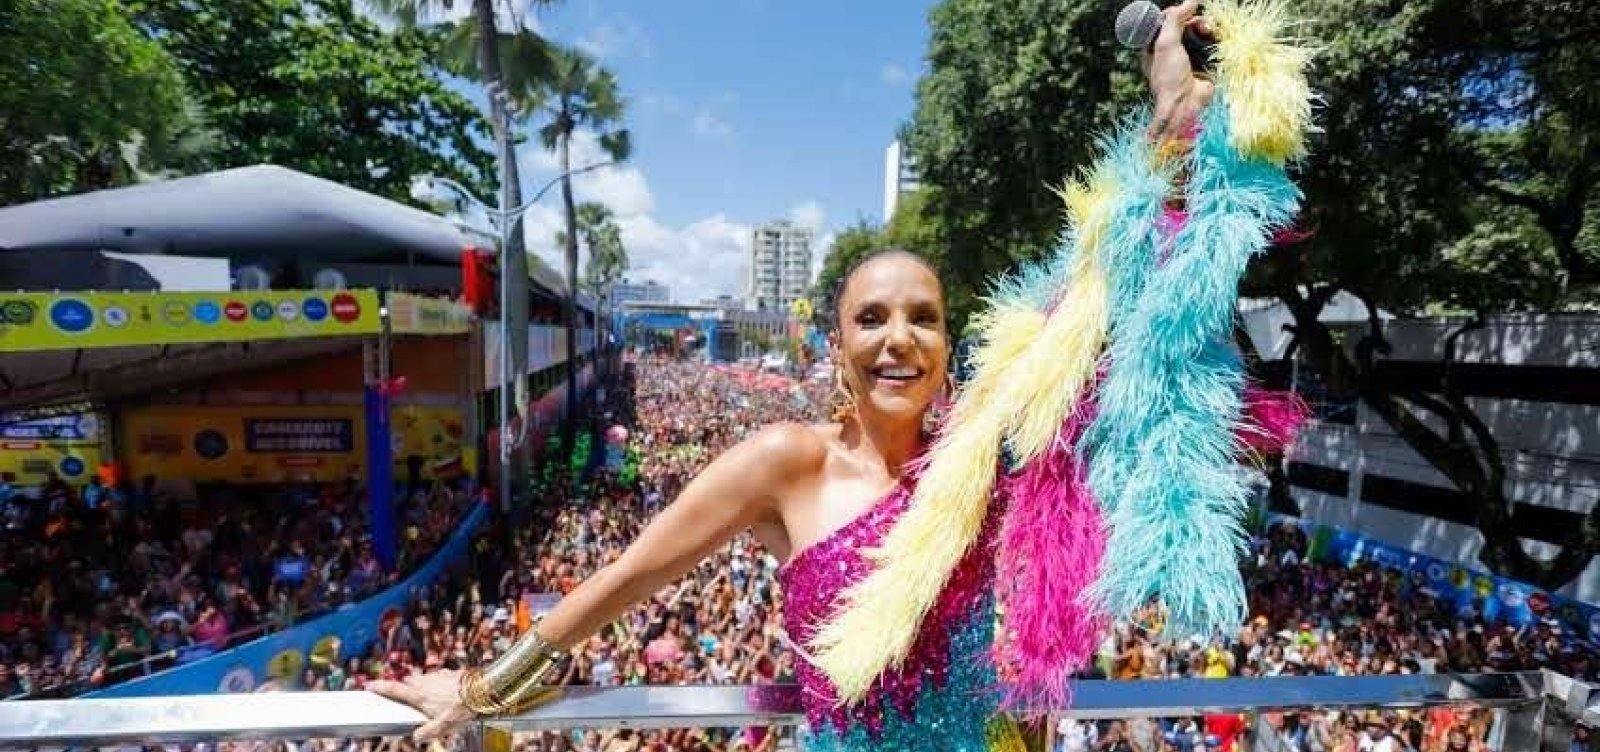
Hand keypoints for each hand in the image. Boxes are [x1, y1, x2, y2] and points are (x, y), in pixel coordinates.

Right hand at [368, 670, 474, 742]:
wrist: (484, 690)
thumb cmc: (463, 708)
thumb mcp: (443, 726)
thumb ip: (427, 732)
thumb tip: (416, 737)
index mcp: (420, 695)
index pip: (394, 689)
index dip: (380, 687)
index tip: (368, 684)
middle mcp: (426, 681)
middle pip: (408, 681)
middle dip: (404, 687)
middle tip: (406, 697)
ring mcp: (439, 675)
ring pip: (424, 678)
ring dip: (422, 685)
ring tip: (431, 699)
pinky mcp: (450, 672)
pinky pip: (438, 677)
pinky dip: (437, 683)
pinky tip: (447, 693)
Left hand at [1140, 0, 1215, 141]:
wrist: (1186, 106)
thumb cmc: (1169, 78)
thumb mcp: (1166, 44)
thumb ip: (1174, 20)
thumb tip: (1190, 1)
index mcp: (1153, 47)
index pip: (1164, 22)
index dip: (1175, 15)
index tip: (1184, 13)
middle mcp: (1169, 51)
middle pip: (1183, 25)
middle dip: (1192, 20)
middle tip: (1200, 25)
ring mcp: (1187, 57)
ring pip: (1197, 32)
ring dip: (1204, 28)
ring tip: (1208, 31)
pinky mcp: (1202, 62)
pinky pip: (1208, 43)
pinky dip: (1212, 38)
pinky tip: (1214, 38)